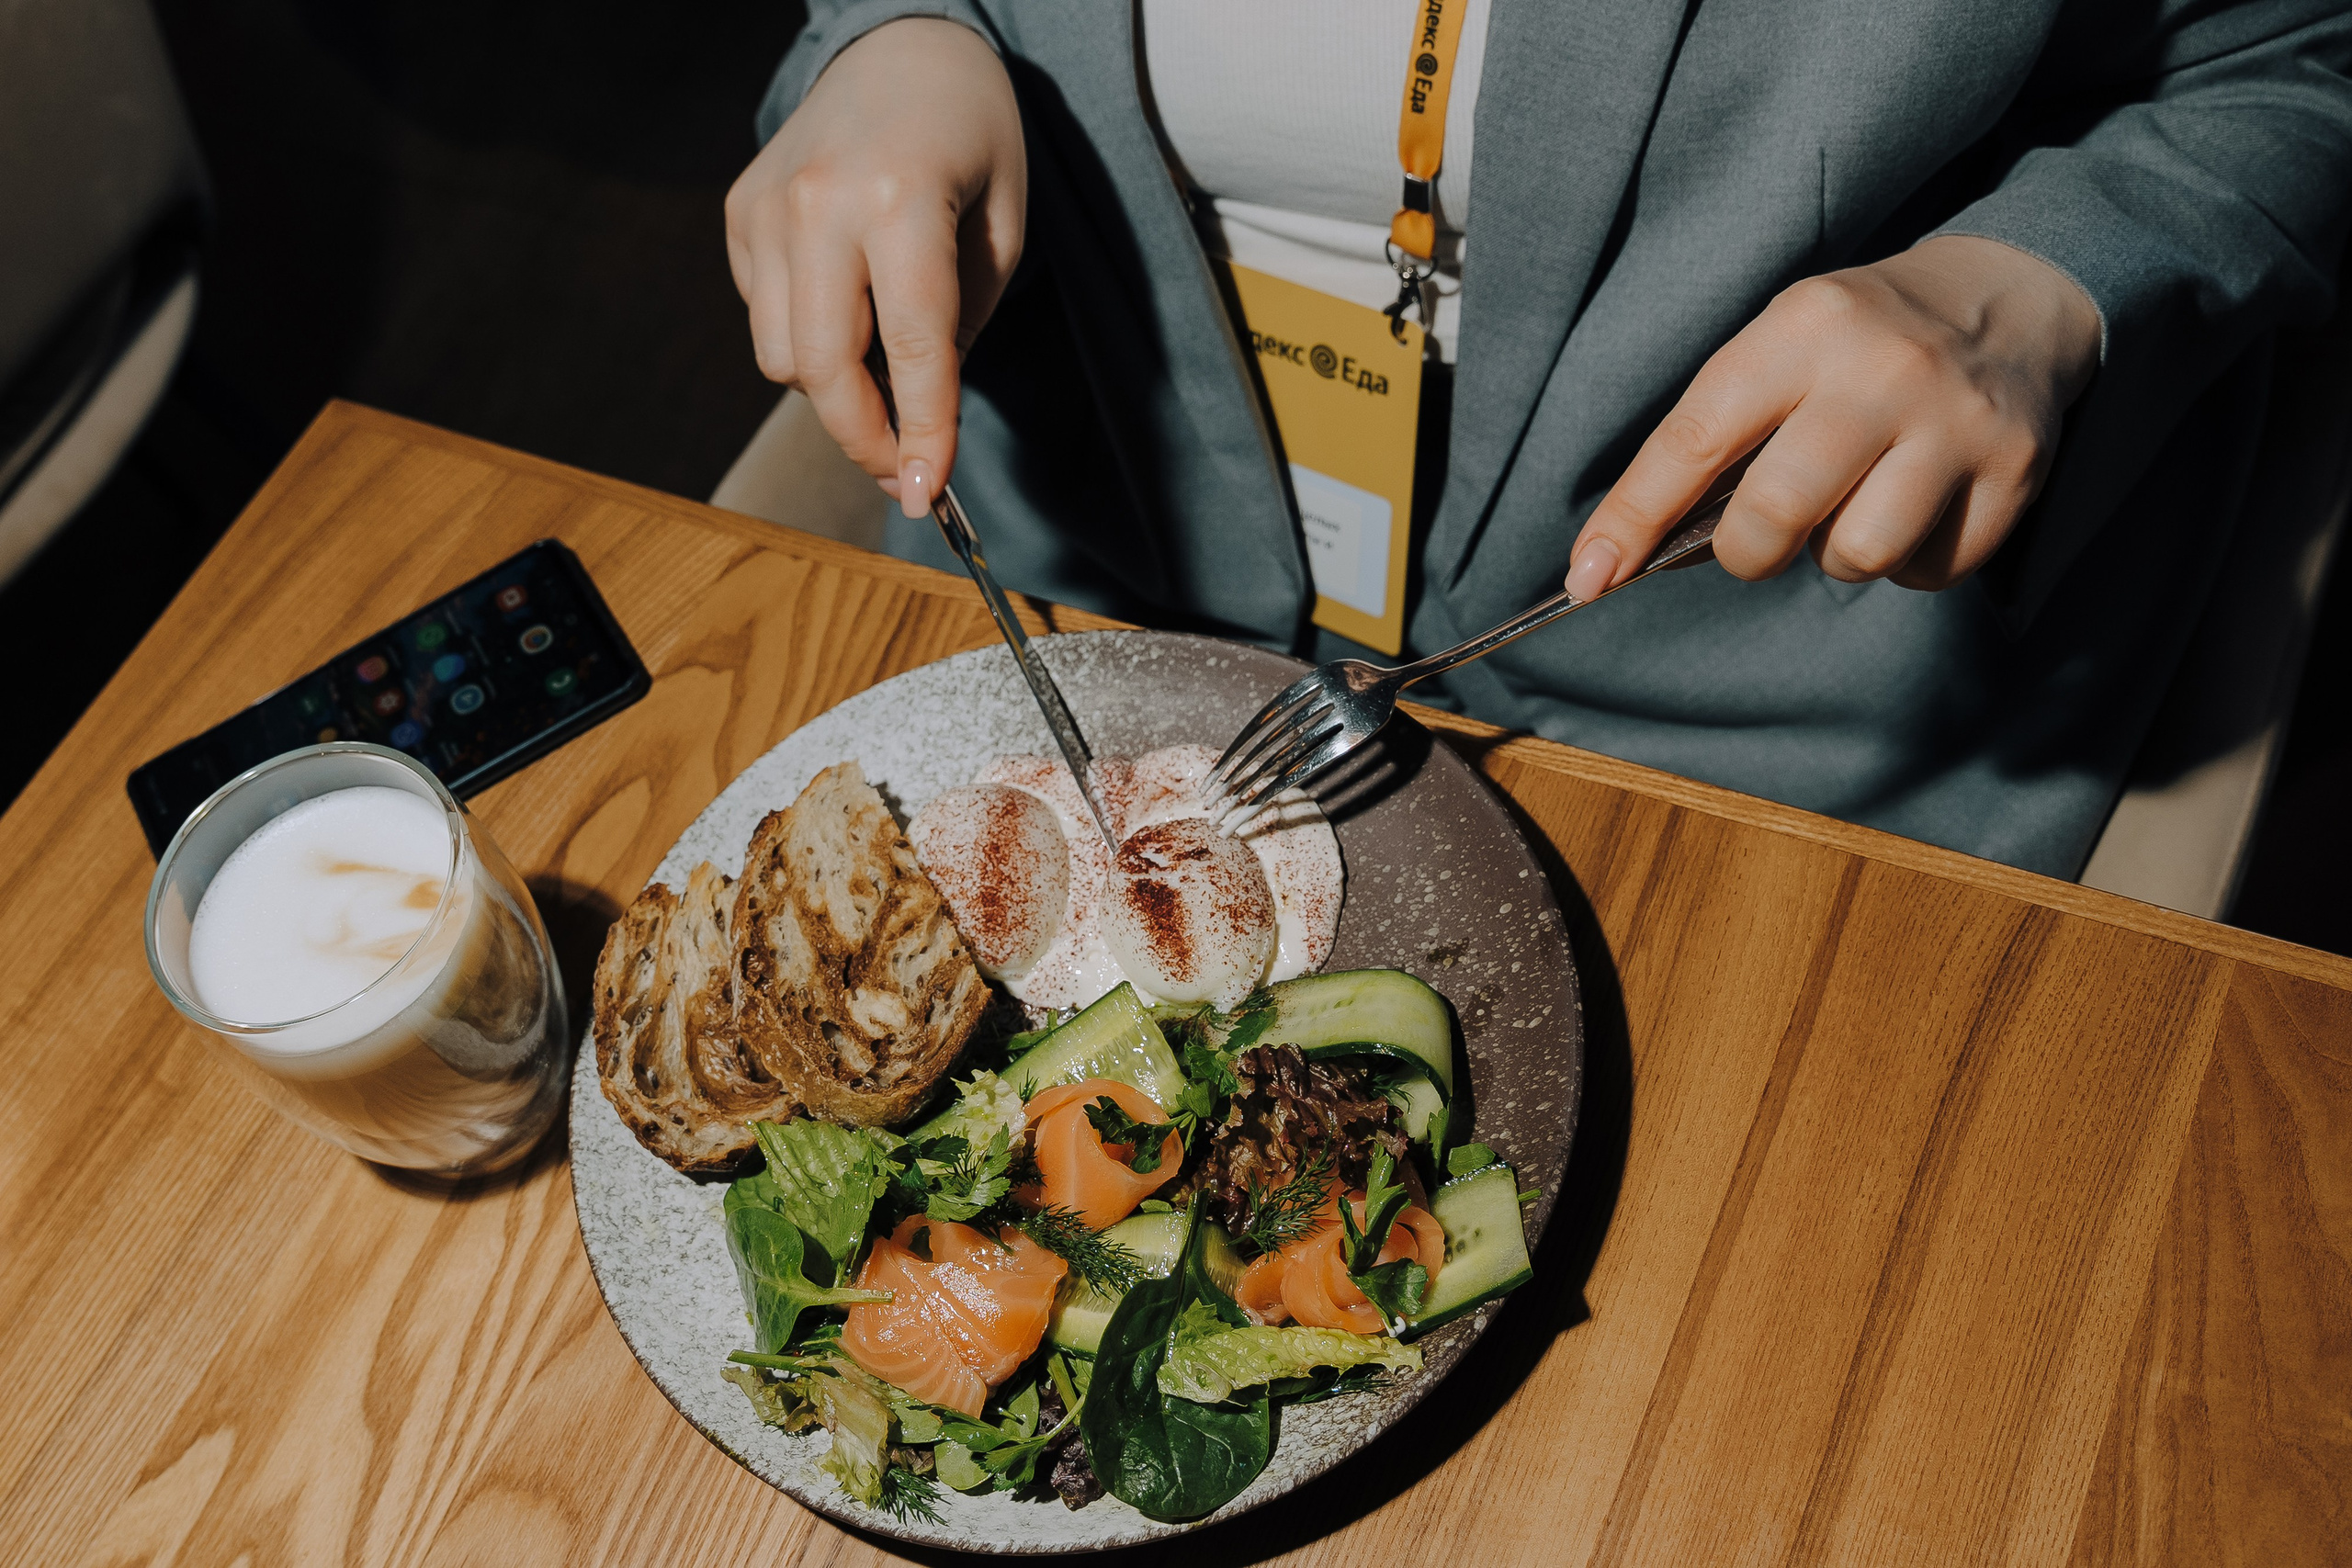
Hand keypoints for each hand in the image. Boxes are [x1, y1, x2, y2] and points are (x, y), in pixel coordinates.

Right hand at [723, 18, 1025, 514]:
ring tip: (886, 375)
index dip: (922, 435)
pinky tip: (848, 303)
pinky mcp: (739, 214)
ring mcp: (766, 208)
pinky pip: (764, 318)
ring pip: (781, 359)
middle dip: (865, 439)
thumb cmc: (971, 139)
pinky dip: (806, 339)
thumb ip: (961, 328)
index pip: (911, 350)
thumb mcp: (1002, 229)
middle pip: (821, 371)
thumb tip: (918, 425)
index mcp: (899, 199)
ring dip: (833, 392)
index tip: (928, 496)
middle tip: (907, 470)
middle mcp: (818, 203)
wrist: (905, 48)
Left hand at [1564, 235, 2102, 597]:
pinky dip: (1908, 561)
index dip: (1633, 518)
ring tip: (1856, 502)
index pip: (1694, 440)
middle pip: (1773, 518)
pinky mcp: (2015, 470)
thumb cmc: (1860, 342)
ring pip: (1857, 555)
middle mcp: (1882, 370)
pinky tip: (1917, 504)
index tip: (1589, 577)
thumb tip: (1624, 552)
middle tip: (1762, 534)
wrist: (2012, 300)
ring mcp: (1956, 421)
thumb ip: (1716, 435)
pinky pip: (1929, 571)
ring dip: (1839, 554)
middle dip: (1748, 551)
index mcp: (1803, 328)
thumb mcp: (1781, 347)